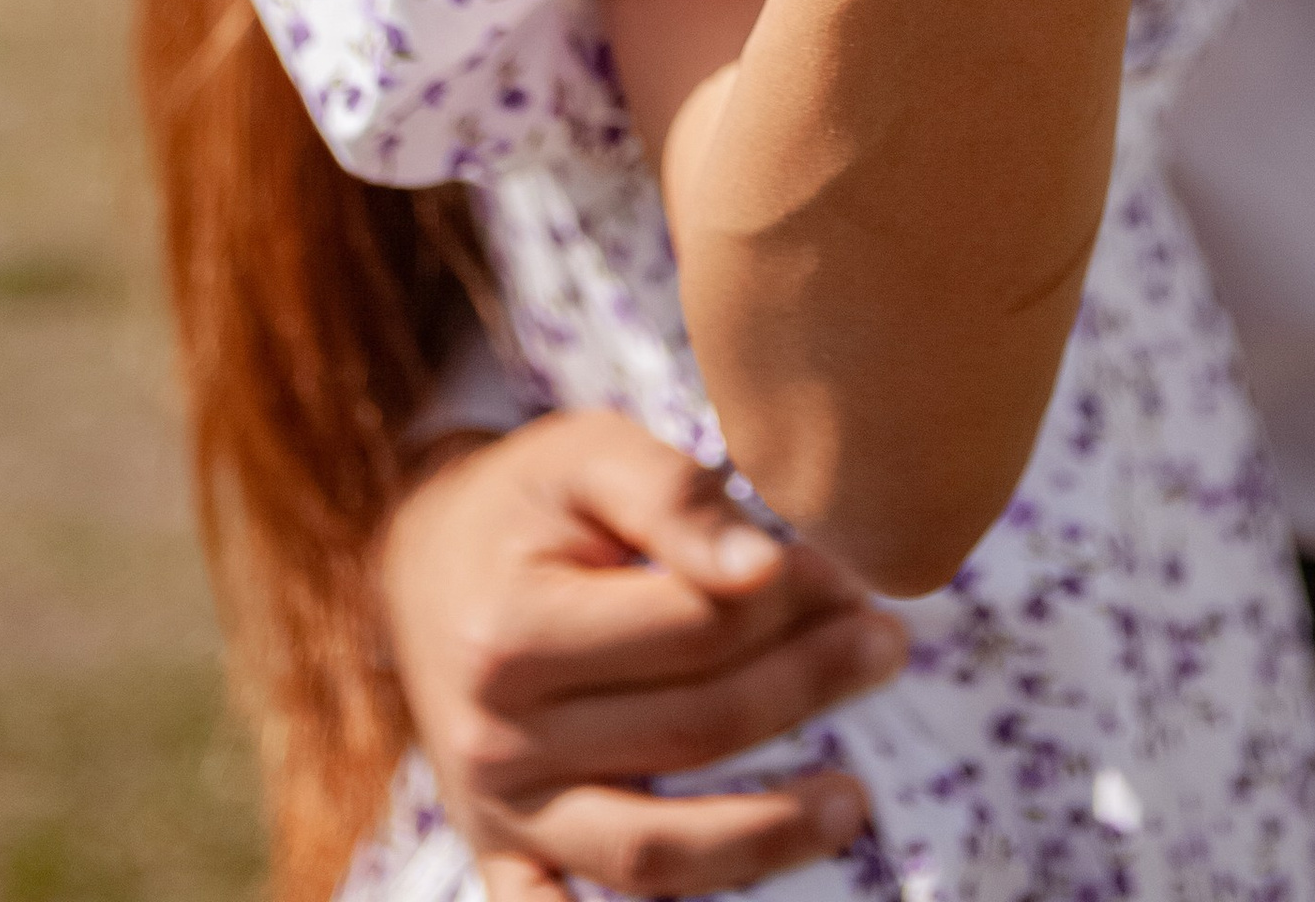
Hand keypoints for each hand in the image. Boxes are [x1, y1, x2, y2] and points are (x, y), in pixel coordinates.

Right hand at [379, 410, 903, 899]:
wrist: (425, 563)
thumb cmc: (529, 499)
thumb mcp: (589, 455)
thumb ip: (677, 499)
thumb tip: (766, 570)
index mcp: (514, 633)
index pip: (693, 631)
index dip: (792, 601)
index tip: (851, 574)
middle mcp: (496, 740)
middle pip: (692, 733)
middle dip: (809, 687)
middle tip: (889, 644)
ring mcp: (500, 814)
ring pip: (653, 855)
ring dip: (768, 834)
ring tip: (855, 801)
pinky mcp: (503, 859)